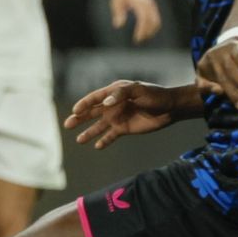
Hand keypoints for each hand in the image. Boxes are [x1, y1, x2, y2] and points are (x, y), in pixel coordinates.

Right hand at [64, 80, 178, 148]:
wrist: (170, 108)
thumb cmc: (155, 95)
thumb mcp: (138, 90)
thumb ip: (121, 94)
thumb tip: (105, 103)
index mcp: (114, 92)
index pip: (95, 98)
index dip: (84, 104)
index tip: (75, 111)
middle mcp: (113, 105)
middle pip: (92, 113)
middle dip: (79, 119)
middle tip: (67, 125)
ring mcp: (117, 117)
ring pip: (98, 126)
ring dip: (88, 132)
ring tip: (79, 140)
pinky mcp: (124, 129)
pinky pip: (110, 136)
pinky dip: (104, 141)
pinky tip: (97, 146)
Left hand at [108, 0, 161, 42]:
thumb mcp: (116, 2)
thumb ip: (118, 14)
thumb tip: (118, 25)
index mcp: (139, 2)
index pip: (143, 18)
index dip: (141, 29)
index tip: (137, 38)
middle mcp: (147, 3)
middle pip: (152, 21)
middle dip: (147, 32)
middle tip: (138, 40)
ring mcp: (151, 4)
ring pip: (156, 21)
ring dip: (151, 31)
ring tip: (141, 38)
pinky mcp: (152, 6)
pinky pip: (156, 18)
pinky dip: (152, 27)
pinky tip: (145, 32)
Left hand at [196, 40, 237, 109]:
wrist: (229, 43)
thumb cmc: (219, 65)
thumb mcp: (212, 75)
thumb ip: (214, 87)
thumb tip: (220, 92)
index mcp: (201, 69)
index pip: (201, 81)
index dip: (209, 87)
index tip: (219, 92)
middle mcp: (209, 60)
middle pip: (220, 78)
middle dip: (232, 93)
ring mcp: (221, 52)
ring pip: (230, 69)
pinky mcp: (233, 47)